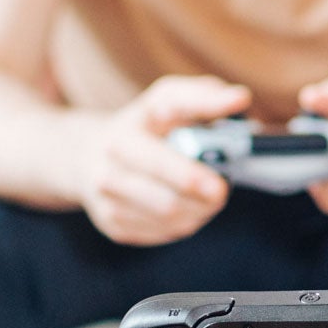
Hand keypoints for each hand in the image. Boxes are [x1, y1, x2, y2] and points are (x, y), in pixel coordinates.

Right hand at [79, 75, 248, 245]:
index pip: (159, 162)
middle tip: (223, 189)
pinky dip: (184, 221)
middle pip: (168, 202)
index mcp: (121, 140)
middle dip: (204, 199)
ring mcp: (108, 205)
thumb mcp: (166, 98)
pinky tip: (188, 204)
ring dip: (199, 210)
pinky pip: (163, 233)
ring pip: (169, 220)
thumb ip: (204, 95)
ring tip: (208, 195)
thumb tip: (240, 99)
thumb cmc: (142, 124)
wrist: (87, 155)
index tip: (220, 185)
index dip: (191, 176)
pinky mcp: (114, 227)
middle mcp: (107, 176)